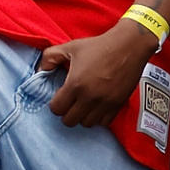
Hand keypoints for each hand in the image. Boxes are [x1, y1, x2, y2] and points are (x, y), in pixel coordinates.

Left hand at [38, 19, 157, 127]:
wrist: (129, 45)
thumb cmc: (99, 46)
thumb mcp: (70, 47)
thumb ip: (49, 58)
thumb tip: (40, 71)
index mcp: (75, 84)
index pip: (56, 109)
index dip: (55, 105)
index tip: (60, 97)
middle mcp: (90, 97)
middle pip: (70, 121)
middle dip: (67, 113)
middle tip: (71, 103)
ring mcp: (106, 102)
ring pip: (87, 123)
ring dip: (83, 116)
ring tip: (84, 105)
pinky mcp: (119, 103)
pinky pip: (104, 122)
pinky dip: (99, 117)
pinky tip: (97, 106)